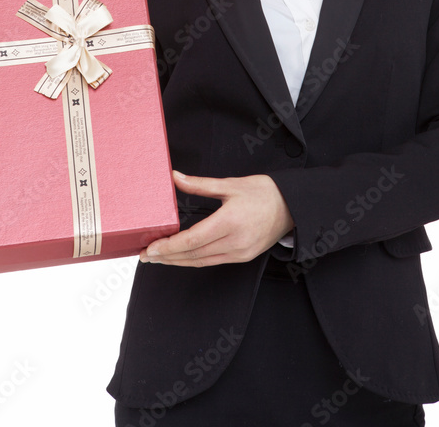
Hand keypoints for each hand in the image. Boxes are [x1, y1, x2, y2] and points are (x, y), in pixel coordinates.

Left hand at [140, 170, 293, 266]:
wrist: (293, 207)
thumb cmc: (264, 192)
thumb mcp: (230, 184)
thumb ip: (199, 184)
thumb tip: (175, 177)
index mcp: (229, 222)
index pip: (191, 240)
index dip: (168, 246)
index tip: (151, 248)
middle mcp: (234, 242)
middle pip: (192, 255)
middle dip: (167, 257)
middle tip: (146, 255)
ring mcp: (239, 252)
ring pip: (201, 262)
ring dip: (177, 262)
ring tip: (158, 259)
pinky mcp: (243, 257)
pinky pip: (213, 262)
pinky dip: (194, 261)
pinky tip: (182, 258)